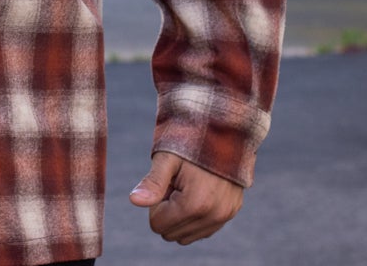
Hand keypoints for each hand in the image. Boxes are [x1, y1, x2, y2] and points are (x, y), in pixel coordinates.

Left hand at [126, 150, 242, 244]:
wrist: (225, 131)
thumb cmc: (190, 142)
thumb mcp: (167, 159)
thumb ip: (153, 182)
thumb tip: (134, 201)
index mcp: (195, 204)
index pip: (157, 225)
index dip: (156, 203)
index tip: (168, 182)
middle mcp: (213, 215)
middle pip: (171, 234)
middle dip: (169, 210)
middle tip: (178, 183)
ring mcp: (225, 215)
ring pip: (186, 236)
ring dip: (182, 215)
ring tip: (190, 186)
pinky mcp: (232, 212)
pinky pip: (203, 230)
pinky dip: (196, 216)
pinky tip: (201, 191)